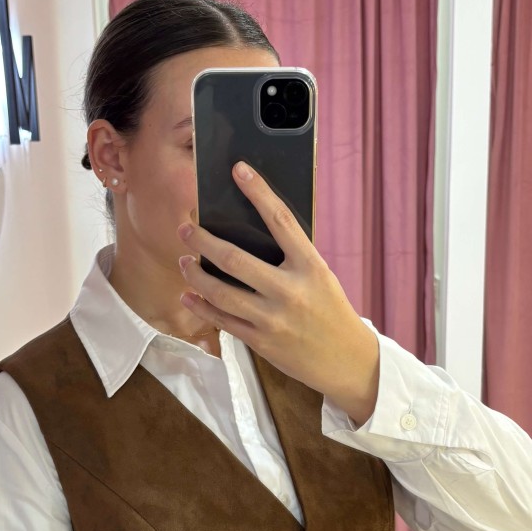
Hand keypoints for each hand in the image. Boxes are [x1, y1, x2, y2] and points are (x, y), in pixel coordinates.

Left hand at [176, 161, 380, 424]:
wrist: (347, 360)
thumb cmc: (331, 311)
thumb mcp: (320, 277)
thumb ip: (290, 258)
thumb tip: (250, 233)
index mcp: (310, 266)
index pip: (280, 220)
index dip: (258, 192)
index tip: (238, 170)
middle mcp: (290, 290)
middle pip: (235, 259)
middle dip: (204, 241)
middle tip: (186, 229)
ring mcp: (273, 318)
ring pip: (221, 292)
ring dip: (196, 274)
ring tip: (185, 261)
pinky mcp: (261, 342)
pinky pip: (223, 320)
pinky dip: (201, 306)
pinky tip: (189, 295)